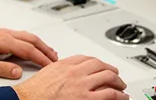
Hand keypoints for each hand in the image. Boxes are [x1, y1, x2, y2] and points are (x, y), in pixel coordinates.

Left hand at [0, 28, 57, 78]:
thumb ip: (0, 68)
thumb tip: (17, 72)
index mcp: (2, 39)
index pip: (28, 49)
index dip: (41, 58)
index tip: (51, 66)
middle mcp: (4, 33)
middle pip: (31, 39)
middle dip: (46, 49)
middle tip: (56, 59)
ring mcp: (2, 33)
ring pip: (27, 36)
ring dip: (40, 44)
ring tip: (49, 53)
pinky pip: (21, 36)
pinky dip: (32, 42)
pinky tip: (32, 47)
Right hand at [12, 55, 128, 99]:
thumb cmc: (34, 92)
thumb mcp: (47, 73)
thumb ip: (59, 70)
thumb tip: (66, 73)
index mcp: (65, 64)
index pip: (87, 59)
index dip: (97, 62)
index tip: (101, 65)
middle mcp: (76, 72)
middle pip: (100, 66)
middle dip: (111, 70)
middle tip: (115, 75)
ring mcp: (82, 86)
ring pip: (108, 78)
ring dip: (118, 82)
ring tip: (122, 86)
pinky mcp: (87, 99)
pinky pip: (109, 94)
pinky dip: (119, 95)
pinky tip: (121, 97)